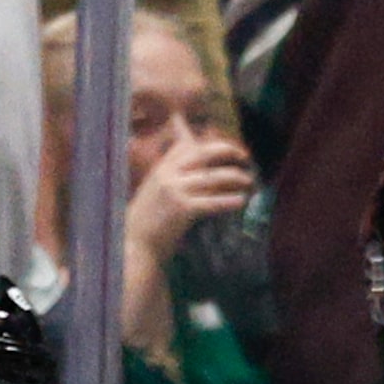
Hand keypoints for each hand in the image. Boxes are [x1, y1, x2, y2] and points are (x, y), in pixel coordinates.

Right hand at [123, 134, 253, 273]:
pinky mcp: (183, 209)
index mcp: (161, 169)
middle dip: (229, 151)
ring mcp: (176, 191)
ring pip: (215, 177)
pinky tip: (241, 201)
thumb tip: (190, 168)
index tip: (216, 137)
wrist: (134, 246)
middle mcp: (168, 175)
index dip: (200, 137)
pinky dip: (230, 201)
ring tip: (249, 181)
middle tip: (244, 156)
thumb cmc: (144, 223)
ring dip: (237, 177)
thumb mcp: (152, 192)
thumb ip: (169, 177)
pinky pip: (213, 201)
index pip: (184, 145)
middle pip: (205, 153)